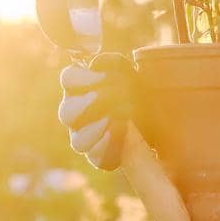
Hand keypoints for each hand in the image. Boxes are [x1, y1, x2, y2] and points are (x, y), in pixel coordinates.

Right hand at [57, 53, 134, 170]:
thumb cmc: (136, 90)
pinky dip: (110, 145)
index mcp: (79, 88)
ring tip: (120, 118)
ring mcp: (83, 137)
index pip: (68, 79)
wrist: (153, 117)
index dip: (83, 78)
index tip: (105, 77)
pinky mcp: (96, 156)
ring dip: (99, 129)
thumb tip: (97, 64)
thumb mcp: (128, 71)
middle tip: (113, 98)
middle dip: (91, 105)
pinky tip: (123, 132)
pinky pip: (95, 156)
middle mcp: (75, 114)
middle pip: (66, 113)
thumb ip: (112, 63)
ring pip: (77, 141)